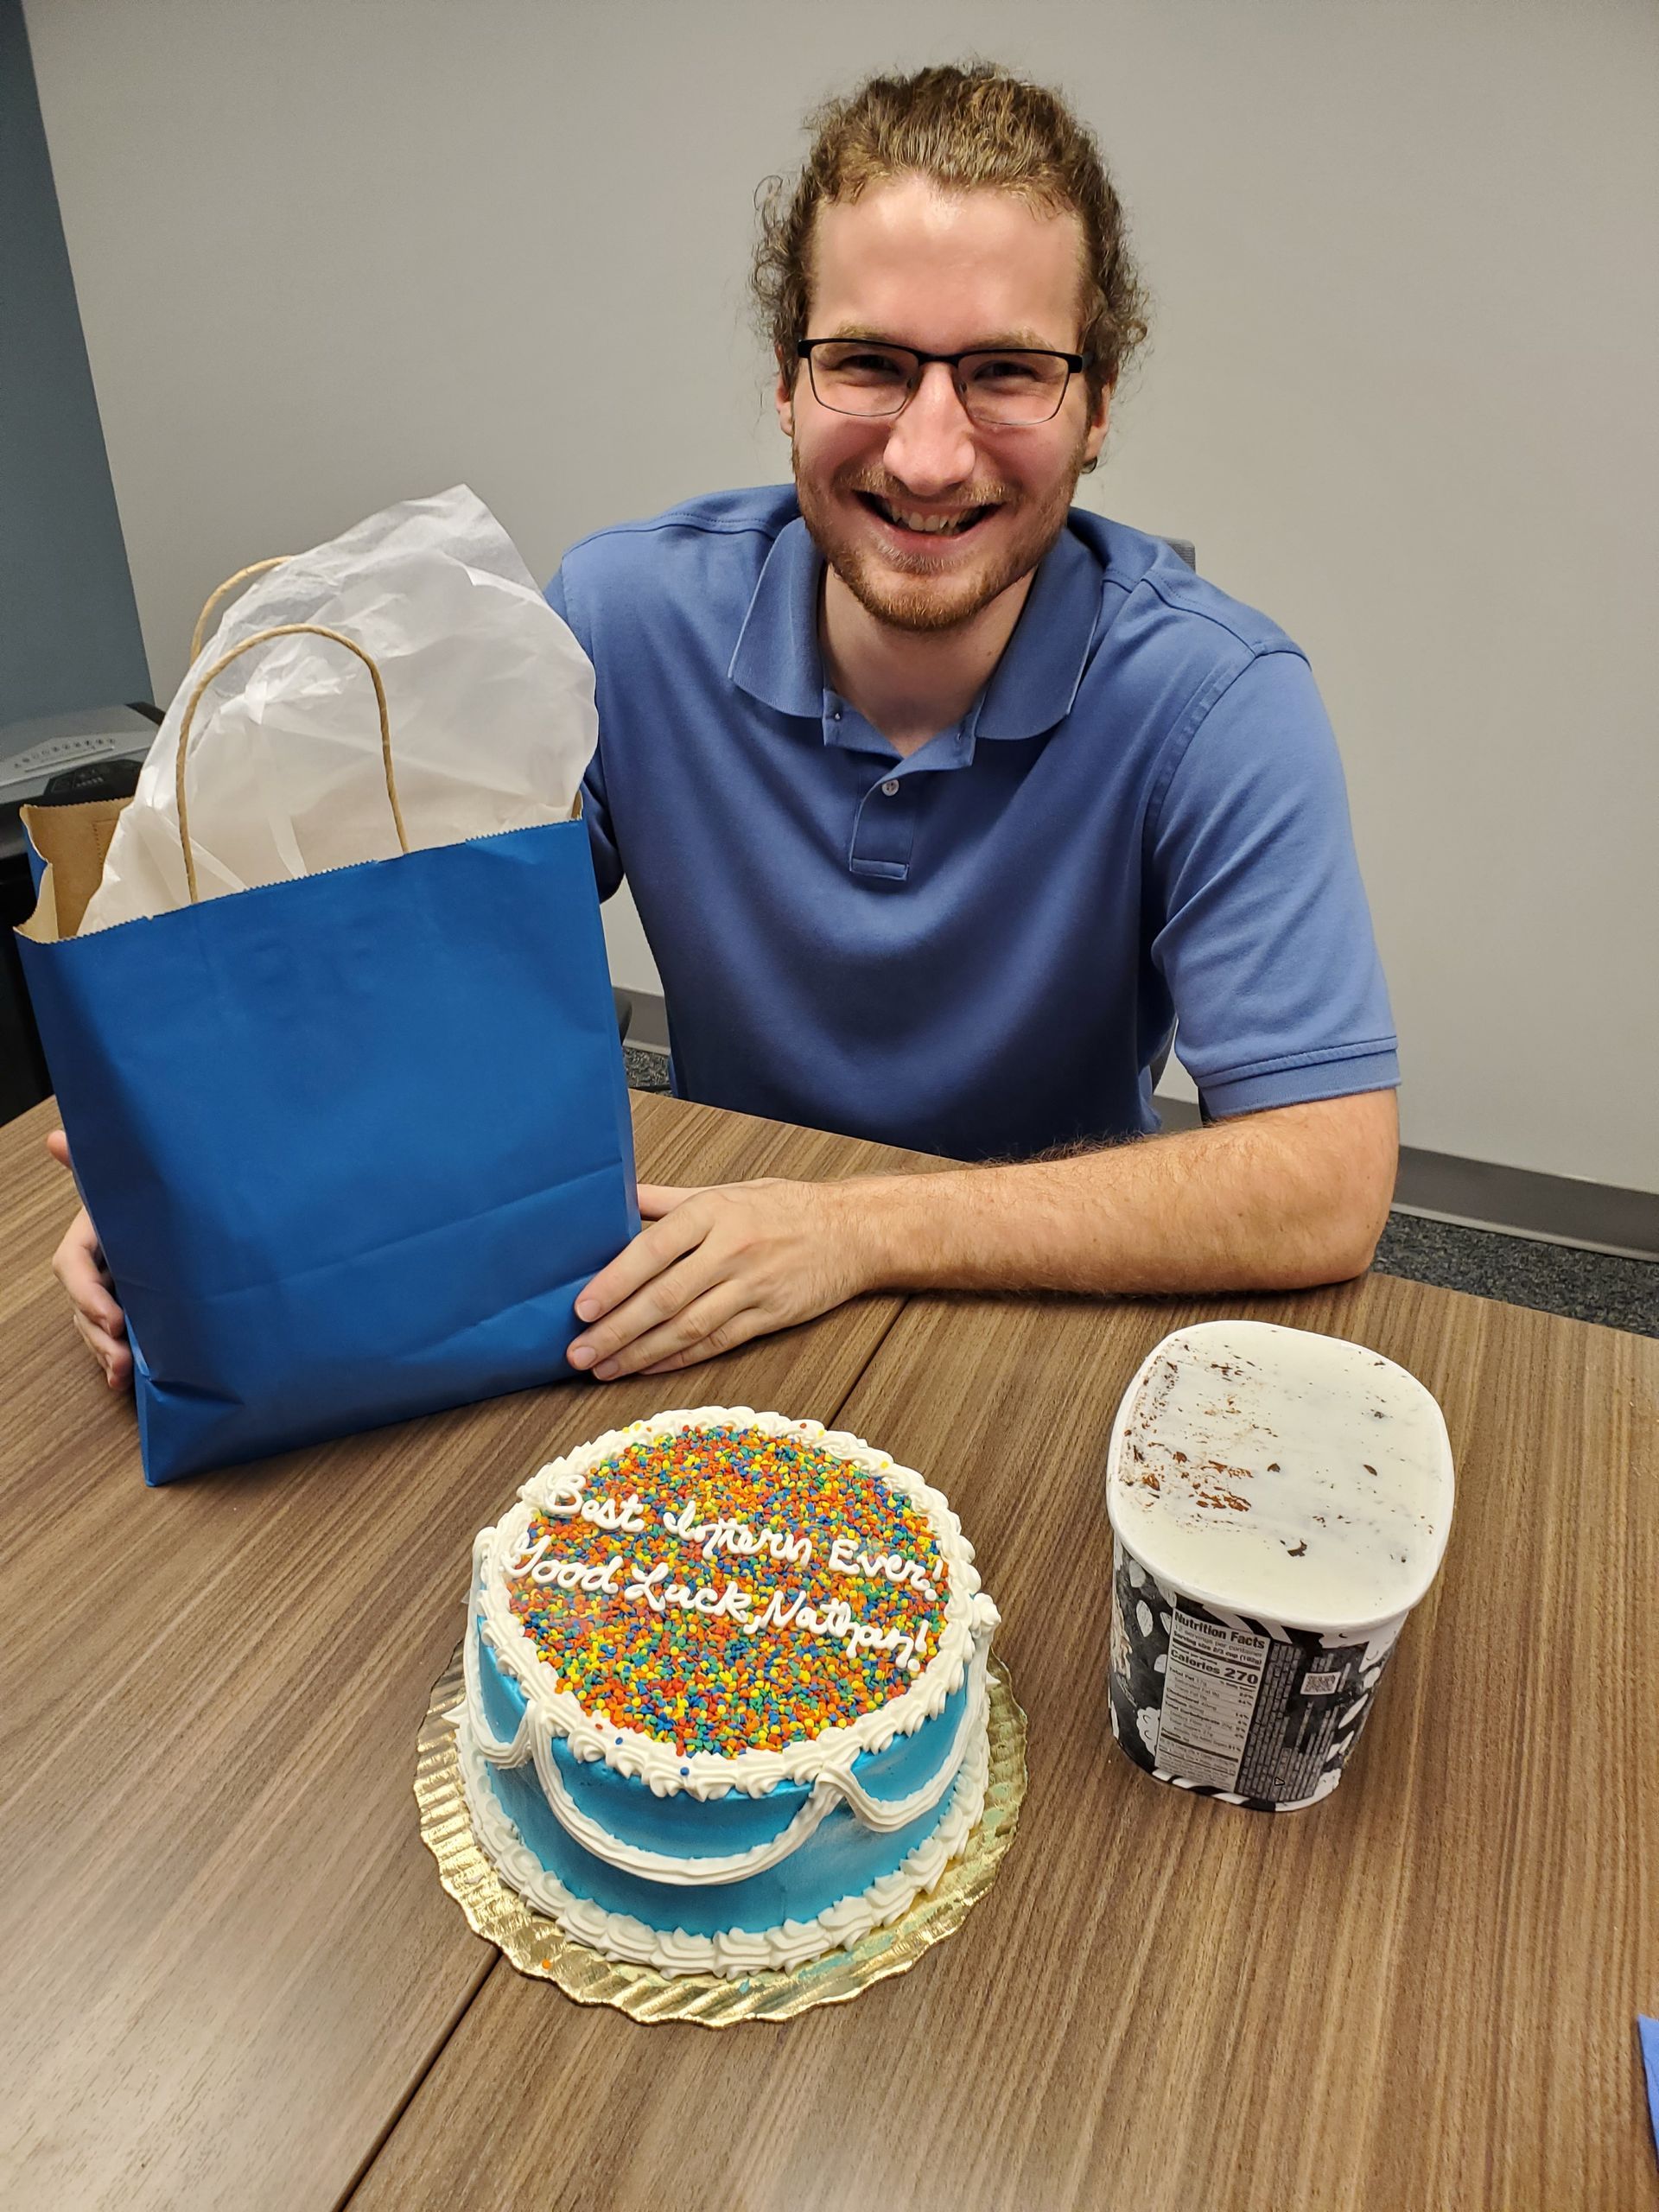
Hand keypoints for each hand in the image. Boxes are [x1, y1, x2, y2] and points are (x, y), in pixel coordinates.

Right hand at [46, 1129, 131, 1390]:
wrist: (185, 1210)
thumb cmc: (153, 1196)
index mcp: (90, 1237)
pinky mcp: (132, 1311)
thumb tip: (56, 1137)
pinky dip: (118, 1361)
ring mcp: (111, 1292)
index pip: (73, 1266)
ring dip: (107, 1353)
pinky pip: (115, 1340)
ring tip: (124, 1374)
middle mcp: (96, 1268)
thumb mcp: (127, 1183)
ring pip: (95, 1328)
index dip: (88, 1294)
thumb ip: (91, 1163)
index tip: (113, 1316)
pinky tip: (125, 1381)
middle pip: (83, 1307)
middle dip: (99, 1335)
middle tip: (123, 1358)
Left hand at [567, 1178, 875, 1380]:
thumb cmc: (782, 1207)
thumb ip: (665, 1199)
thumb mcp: (725, 1190)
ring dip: (639, 1352)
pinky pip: (716, 1342)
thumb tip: (613, 1199)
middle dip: (616, 1329)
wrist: (852, 1231)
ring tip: (603, 1368)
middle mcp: (731, 1249)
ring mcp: (752, 1286)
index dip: (615, 1281)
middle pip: (664, 1297)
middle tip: (578, 1352)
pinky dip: (678, 1359)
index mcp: (713, 1211)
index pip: (653, 1249)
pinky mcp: (769, 1317)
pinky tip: (647, 1367)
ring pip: (687, 1327)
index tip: (582, 1307)